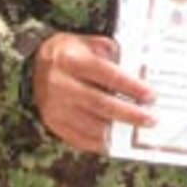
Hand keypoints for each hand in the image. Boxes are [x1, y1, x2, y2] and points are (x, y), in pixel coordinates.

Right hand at [31, 32, 151, 151]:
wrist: (35, 65)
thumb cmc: (70, 53)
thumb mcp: (89, 43)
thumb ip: (113, 55)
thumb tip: (140, 73)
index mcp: (71, 60)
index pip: (107, 75)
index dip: (131, 86)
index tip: (151, 96)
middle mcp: (60, 84)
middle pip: (100, 104)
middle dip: (129, 114)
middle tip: (151, 120)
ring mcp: (54, 106)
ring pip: (90, 125)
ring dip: (116, 131)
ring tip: (137, 133)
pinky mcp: (52, 122)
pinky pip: (78, 138)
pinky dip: (99, 143)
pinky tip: (115, 142)